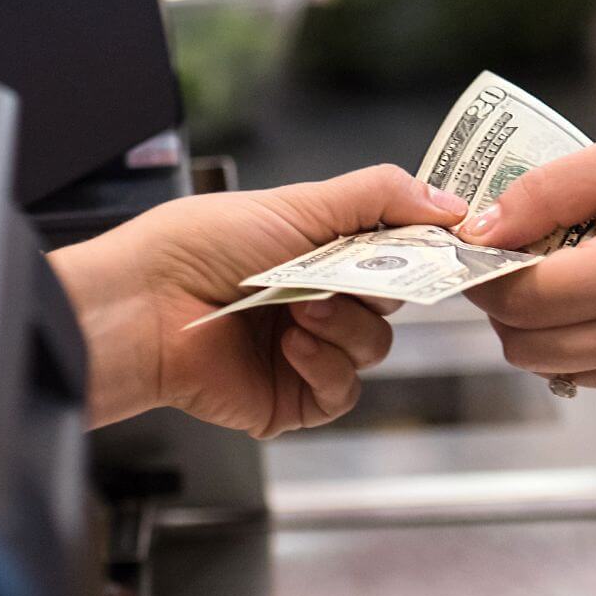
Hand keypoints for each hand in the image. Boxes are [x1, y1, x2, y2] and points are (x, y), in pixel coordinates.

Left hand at [49, 165, 467, 436]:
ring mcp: (305, 351)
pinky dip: (325, 366)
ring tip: (301, 308)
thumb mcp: (298, 203)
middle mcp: (315, 299)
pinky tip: (293, 345)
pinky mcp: (292, 398)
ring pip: (373, 346)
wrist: (145, 306)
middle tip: (350, 272)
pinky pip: (343, 391)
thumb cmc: (201, 246)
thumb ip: (378, 197)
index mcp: (317, 251)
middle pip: (392, 300)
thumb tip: (448, 201)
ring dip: (345, 326)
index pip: (392, 250)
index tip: (449, 241)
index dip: (420, 248)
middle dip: (377, 285)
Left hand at [458, 131, 595, 397]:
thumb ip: (548, 190)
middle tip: (513, 256)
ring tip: (557, 274)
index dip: (484, 272)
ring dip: (529, 324)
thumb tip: (480, 230)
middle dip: (500, 300)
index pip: (521, 296)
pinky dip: (565, 339)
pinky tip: (592, 299)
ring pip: (542, 364)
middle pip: (521, 342)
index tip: (479, 243)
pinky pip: (578, 372)